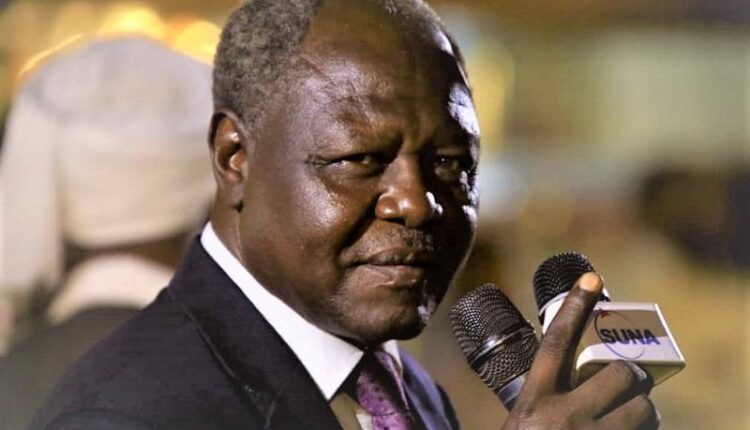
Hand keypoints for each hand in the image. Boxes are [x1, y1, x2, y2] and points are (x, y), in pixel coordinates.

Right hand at [502, 273, 659, 429]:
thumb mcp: (523, 422)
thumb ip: (546, 401)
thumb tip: (578, 384)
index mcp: (534, 401)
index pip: (556, 343)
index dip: (575, 307)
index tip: (592, 278)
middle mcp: (564, 417)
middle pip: (618, 373)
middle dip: (631, 378)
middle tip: (631, 386)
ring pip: (644, 408)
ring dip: (642, 410)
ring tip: (631, 418)